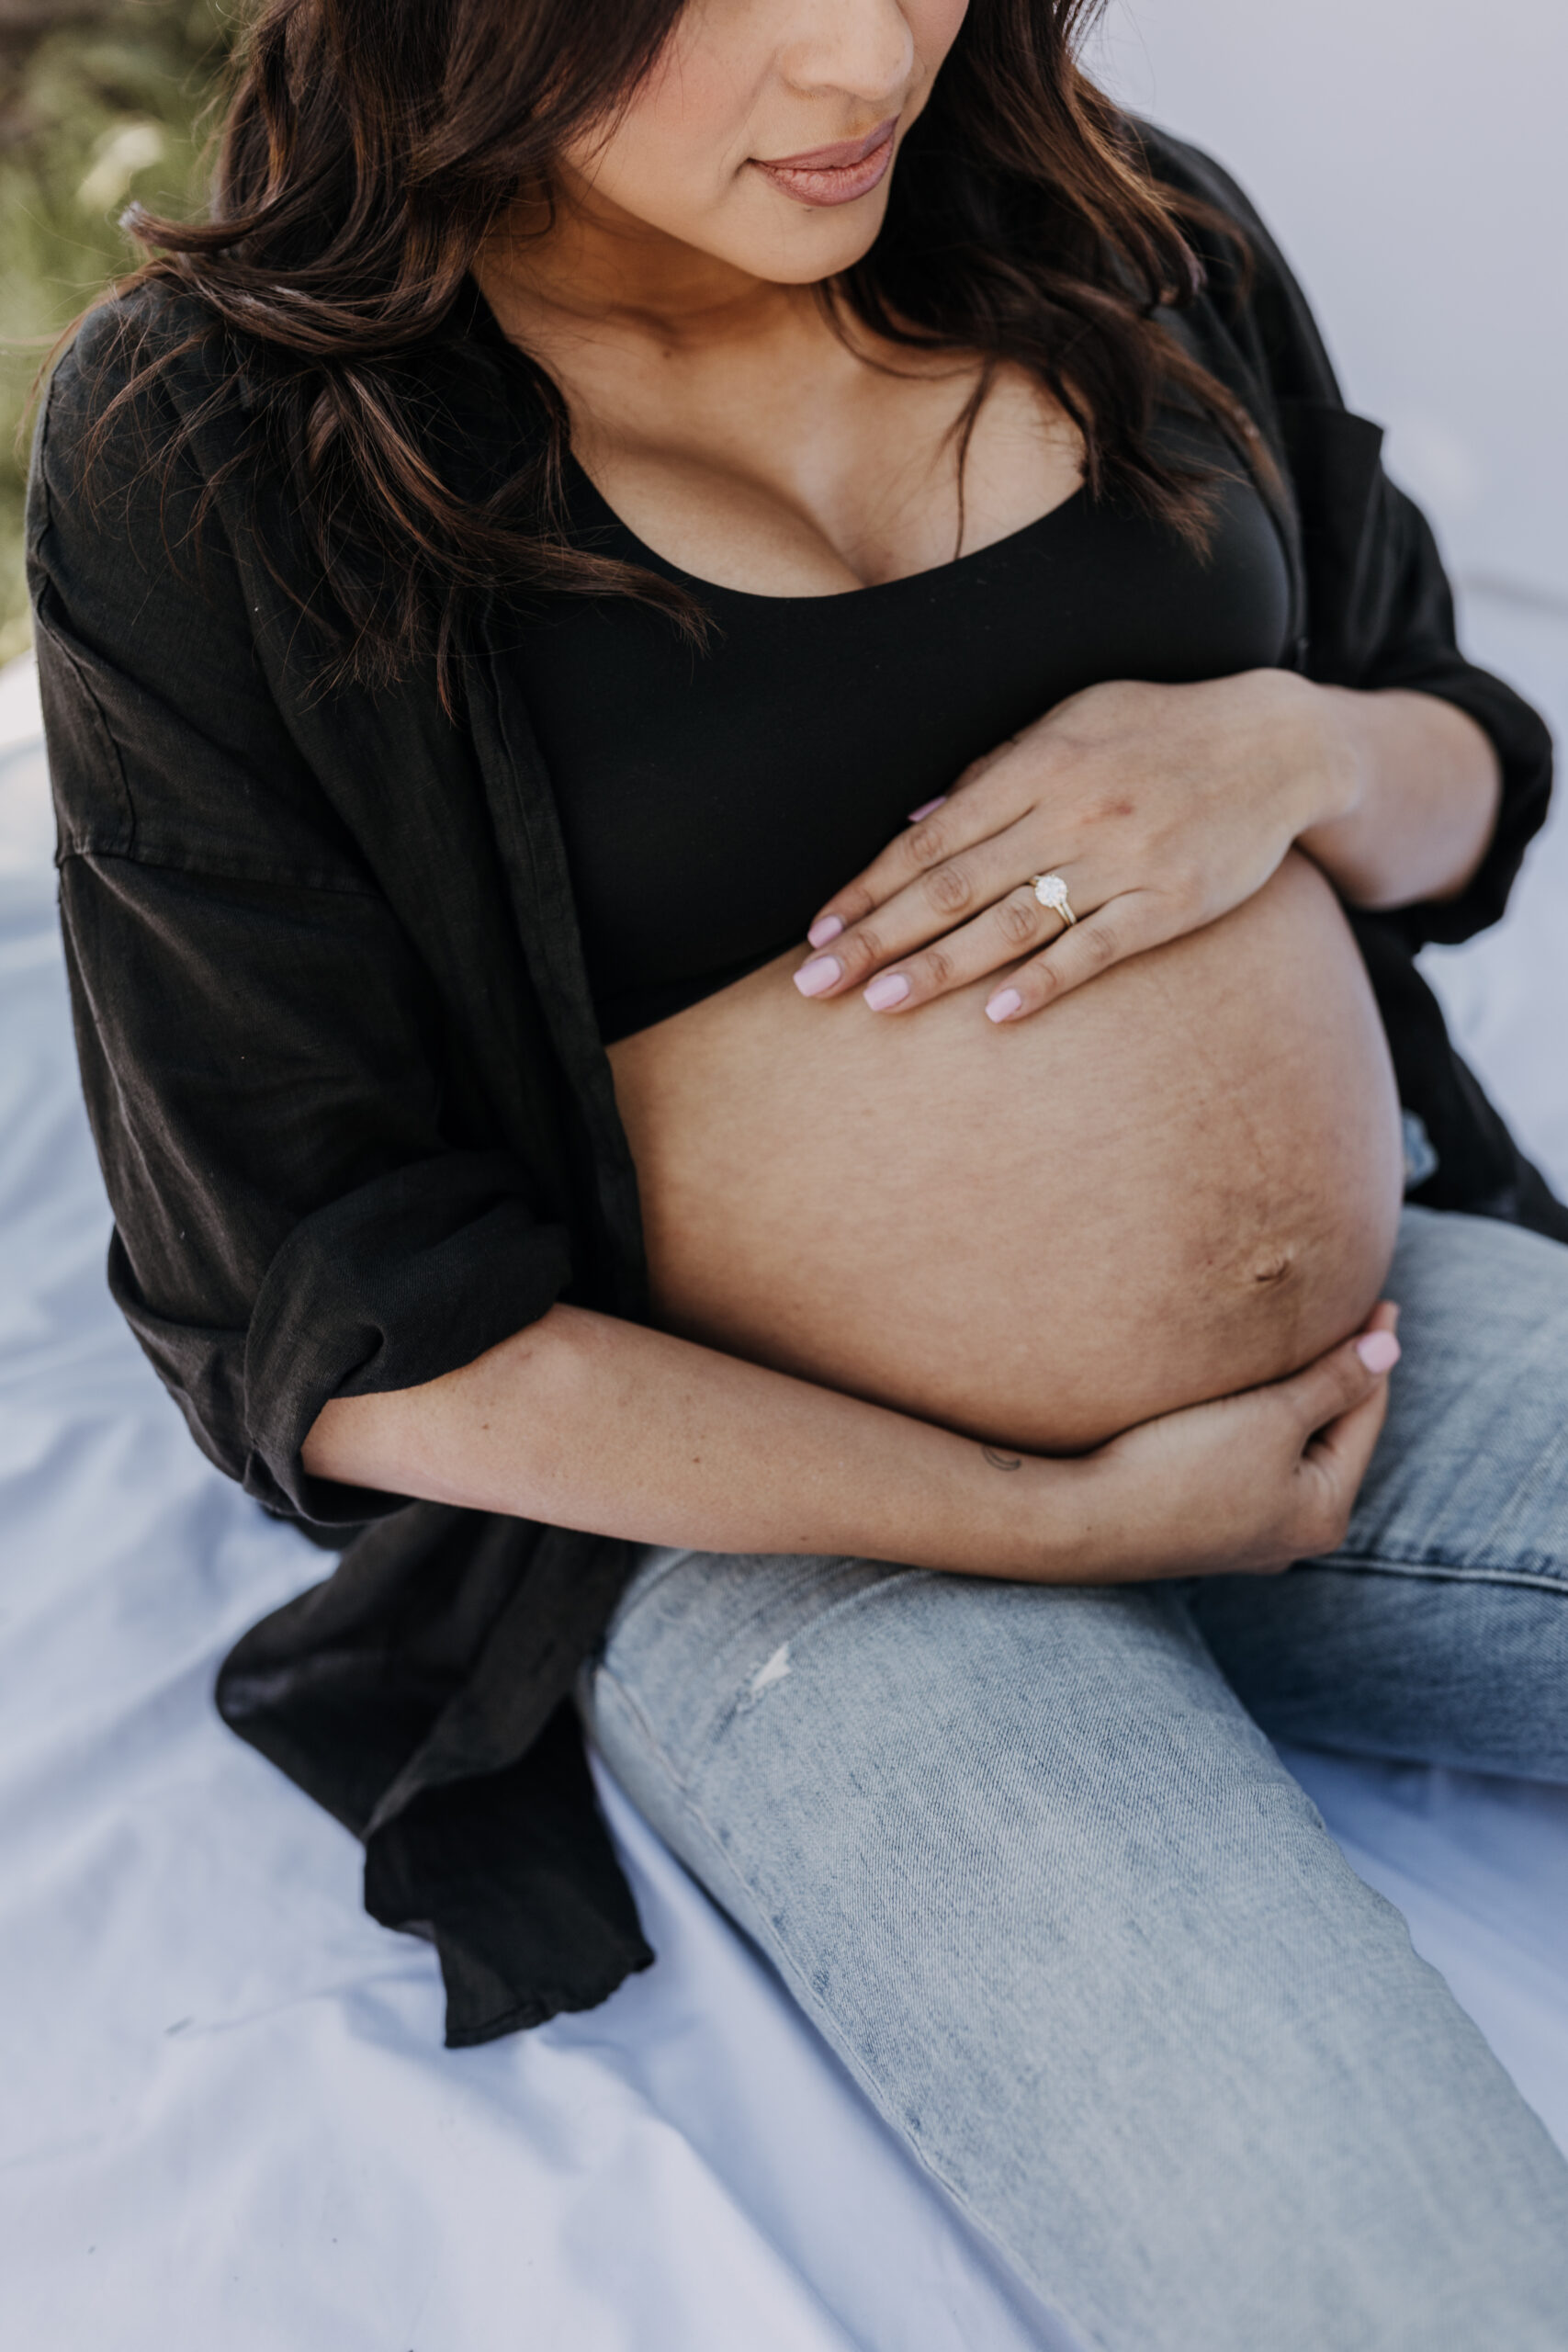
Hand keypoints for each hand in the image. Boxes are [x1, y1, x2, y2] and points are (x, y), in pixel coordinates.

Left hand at [793, 670, 1357, 1022]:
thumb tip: (916, 822)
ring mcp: (1122, 863)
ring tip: (879, 1003)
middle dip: (877, 938)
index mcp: (1037, 764)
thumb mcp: (1071, 720)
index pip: (931, 839)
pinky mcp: (1171, 905)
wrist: (1279, 745)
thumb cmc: (1156, 730)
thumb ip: (994, 771)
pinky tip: (996, 1015)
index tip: (818, 932)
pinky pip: (1096, 951)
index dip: (869, 888)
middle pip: (955, 887)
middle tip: (814, 986)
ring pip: (1014, 923)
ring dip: (941, 967)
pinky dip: (1044, 982)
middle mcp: (1071, 813)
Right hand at [1049, 1303, 1399, 1583]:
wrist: (1080, 1520)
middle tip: (1346, 1318)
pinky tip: (1239, 1394)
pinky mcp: (1203, 1520)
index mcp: (1325, 1513)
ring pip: (1286, 1447)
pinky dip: (1255, 1421)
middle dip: (1336, 1379)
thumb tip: (1390, 1347)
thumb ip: (1334, 1381)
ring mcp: (1246, 1531)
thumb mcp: (1270, 1417)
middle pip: (1330, 1436)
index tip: (1381, 1300)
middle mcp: (1292, 1533)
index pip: (1365, 1415)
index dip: (1372, 1353)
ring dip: (1292, 1399)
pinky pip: (1249, 1459)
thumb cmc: (1181, 1468)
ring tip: (1297, 1347)